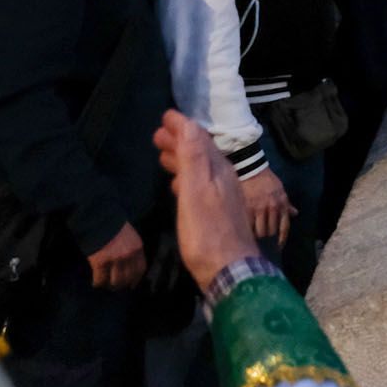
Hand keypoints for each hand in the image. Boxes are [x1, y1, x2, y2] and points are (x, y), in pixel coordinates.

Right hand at [86, 223, 146, 290]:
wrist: (98, 218)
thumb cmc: (112, 225)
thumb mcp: (129, 235)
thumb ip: (131, 248)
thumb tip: (128, 265)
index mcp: (137, 247)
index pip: (140, 268)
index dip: (136, 279)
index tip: (132, 285)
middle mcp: (128, 255)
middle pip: (128, 277)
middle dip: (122, 284)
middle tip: (116, 287)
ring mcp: (115, 259)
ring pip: (115, 281)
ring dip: (110, 285)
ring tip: (106, 285)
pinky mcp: (100, 262)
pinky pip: (100, 279)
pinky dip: (98, 283)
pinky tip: (96, 283)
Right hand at [153, 111, 257, 293]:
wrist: (229, 270)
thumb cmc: (207, 232)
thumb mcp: (196, 192)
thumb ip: (193, 159)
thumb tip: (189, 125)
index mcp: (217, 170)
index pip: (199, 139)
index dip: (182, 126)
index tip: (165, 115)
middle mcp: (223, 179)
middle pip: (200, 152)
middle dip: (179, 141)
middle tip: (157, 134)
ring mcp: (222, 196)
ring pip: (200, 169)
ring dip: (181, 159)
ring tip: (162, 155)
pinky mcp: (218, 213)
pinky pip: (200, 186)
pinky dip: (186, 179)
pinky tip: (176, 187)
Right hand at [240, 166, 294, 245]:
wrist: (252, 170)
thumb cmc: (267, 180)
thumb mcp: (281, 190)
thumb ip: (287, 204)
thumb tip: (295, 213)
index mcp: (282, 204)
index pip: (284, 226)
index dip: (282, 239)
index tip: (278, 248)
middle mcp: (273, 208)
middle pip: (271, 231)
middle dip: (268, 237)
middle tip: (263, 240)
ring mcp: (260, 209)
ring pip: (260, 232)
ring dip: (258, 236)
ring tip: (254, 237)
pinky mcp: (247, 209)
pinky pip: (249, 226)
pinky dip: (248, 231)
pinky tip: (245, 233)